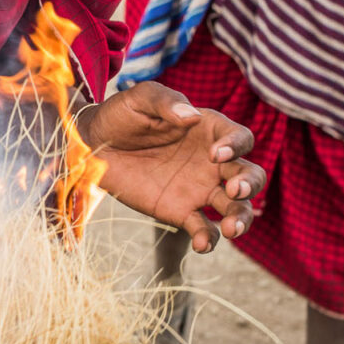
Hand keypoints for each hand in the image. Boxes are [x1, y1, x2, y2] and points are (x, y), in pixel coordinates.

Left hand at [79, 81, 261, 253]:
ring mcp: (200, 189)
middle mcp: (213, 162)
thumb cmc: (121, 116)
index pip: (241, 138)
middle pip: (250, 175)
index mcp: (209, 131)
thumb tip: (191, 116)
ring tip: (231, 228)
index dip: (236, 146)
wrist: (93, 146)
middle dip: (250, 184)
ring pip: (236, 207)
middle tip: (234, 189)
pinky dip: (208, 240)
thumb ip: (166, 102)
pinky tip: (201, 244)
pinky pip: (204, 229)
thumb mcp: (141, 99)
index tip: (215, 154)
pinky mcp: (181, 212)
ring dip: (241, 218)